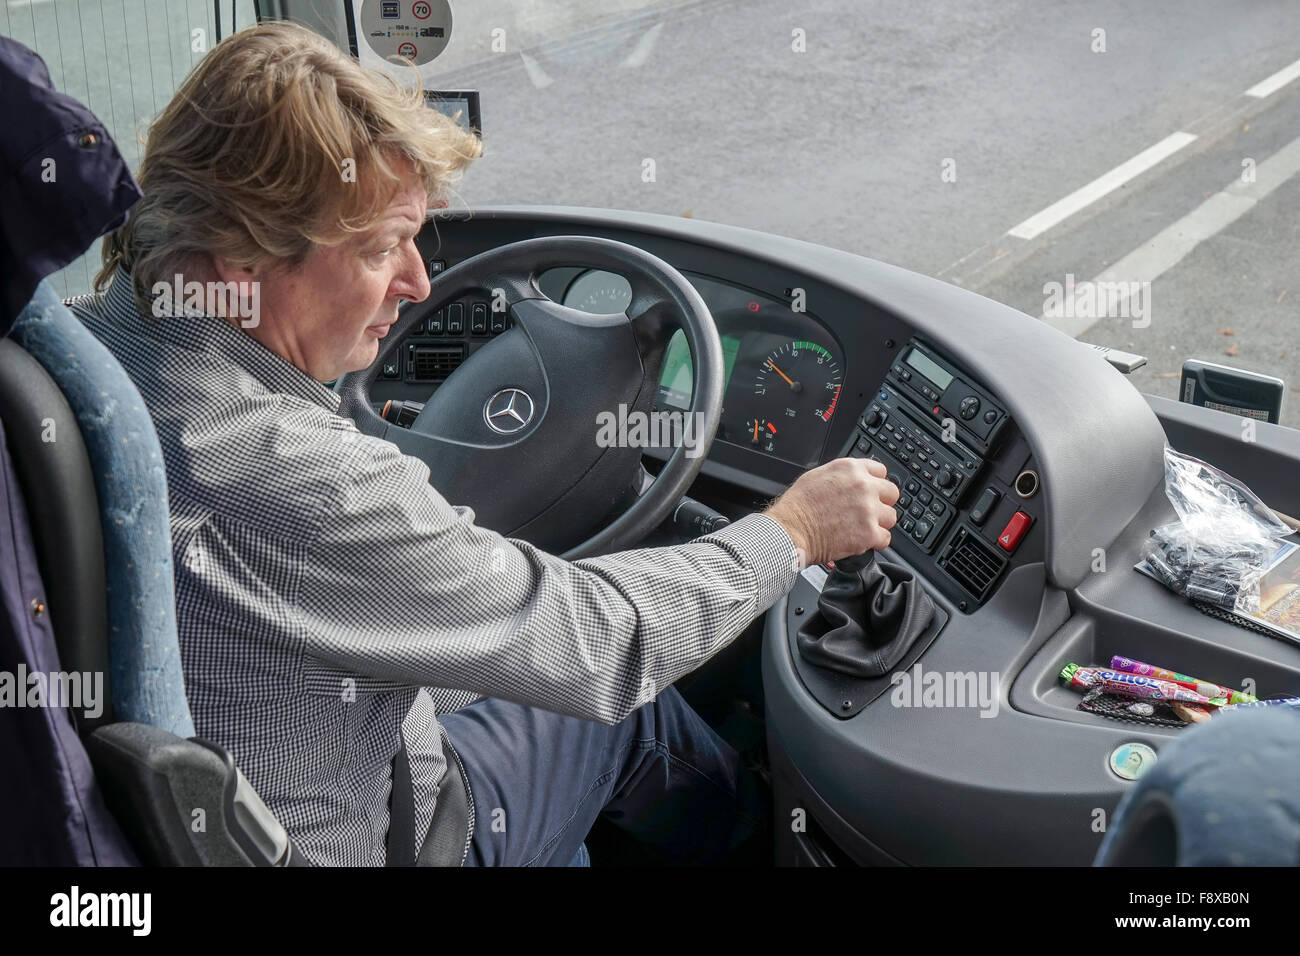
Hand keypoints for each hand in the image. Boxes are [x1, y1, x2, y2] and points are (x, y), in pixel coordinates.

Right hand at [764, 457, 899, 567]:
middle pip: (892, 493)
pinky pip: (886, 539)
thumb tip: (852, 481)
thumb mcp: (817, 476)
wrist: (790, 530)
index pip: (881, 471)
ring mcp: (868, 510)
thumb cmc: (797, 506)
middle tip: (869, 512)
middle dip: (882, 503)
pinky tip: (862, 541)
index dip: (876, 484)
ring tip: (862, 528)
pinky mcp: (869, 533)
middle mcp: (863, 486)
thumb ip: (841, 476)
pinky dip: (875, 542)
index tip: (872, 493)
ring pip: (891, 517)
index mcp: (850, 469)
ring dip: (879, 524)